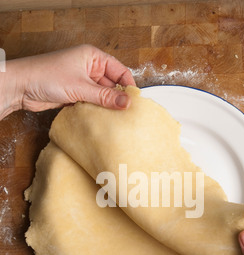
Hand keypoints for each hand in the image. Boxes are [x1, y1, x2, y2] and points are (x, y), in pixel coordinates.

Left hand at [0, 44, 135, 119]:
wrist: (21, 87)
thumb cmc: (45, 76)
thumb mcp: (80, 87)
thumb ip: (105, 96)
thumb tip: (126, 102)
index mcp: (93, 57)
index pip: (119, 70)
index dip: (128, 85)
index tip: (134, 101)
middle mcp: (89, 68)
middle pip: (112, 85)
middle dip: (117, 99)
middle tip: (126, 114)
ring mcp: (82, 82)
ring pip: (102, 96)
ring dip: (106, 107)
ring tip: (115, 119)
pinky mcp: (75, 94)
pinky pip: (92, 103)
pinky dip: (96, 111)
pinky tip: (101, 119)